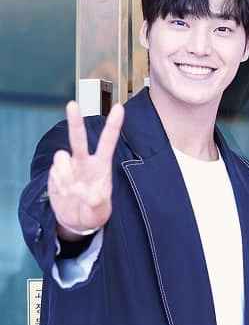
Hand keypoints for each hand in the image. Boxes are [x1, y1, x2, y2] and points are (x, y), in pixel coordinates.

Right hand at [48, 101, 123, 240]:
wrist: (75, 220)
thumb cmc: (93, 212)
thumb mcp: (101, 212)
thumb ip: (97, 204)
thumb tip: (90, 196)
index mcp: (101, 166)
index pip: (108, 143)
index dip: (113, 126)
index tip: (119, 108)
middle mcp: (84, 162)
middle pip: (79, 139)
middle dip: (75, 122)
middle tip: (73, 104)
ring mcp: (68, 167)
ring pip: (61, 158)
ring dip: (65, 174)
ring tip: (73, 191)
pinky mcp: (54, 174)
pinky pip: (53, 173)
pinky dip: (58, 185)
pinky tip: (65, 193)